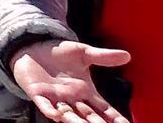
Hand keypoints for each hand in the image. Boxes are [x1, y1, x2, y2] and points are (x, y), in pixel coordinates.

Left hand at [11, 39, 131, 122]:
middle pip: (89, 116)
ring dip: (76, 122)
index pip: (104, 109)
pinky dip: (50, 111)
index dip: (114, 117)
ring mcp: (56, 98)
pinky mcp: (38, 94)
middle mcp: (73, 99)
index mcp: (86, 92)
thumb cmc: (60, 53)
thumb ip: (103, 57)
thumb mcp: (84, 53)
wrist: (35, 47)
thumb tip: (127, 55)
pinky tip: (56, 116)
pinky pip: (45, 105)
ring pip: (68, 114)